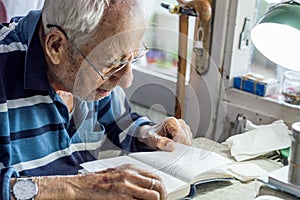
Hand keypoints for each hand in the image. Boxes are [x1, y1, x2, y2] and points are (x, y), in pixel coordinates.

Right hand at [29, 164, 166, 199]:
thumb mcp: (117, 173)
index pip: (154, 176)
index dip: (161, 187)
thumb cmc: (97, 181)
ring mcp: (126, 187)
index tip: (161, 194)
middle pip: (157, 185)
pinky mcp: (121, 198)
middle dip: (162, 196)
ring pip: (153, 196)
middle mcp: (130, 176)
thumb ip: (132, 177)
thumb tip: (145, 185)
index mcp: (130, 169)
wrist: (80, 186)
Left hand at [138, 117, 191, 150]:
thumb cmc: (151, 136)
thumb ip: (161, 143)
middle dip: (178, 146)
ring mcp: (184, 128)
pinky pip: (187, 143)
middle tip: (167, 145)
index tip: (168, 146)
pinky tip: (173, 143)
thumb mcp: (152, 139)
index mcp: (172, 122)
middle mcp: (180, 123)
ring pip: (188, 142)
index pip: (181, 137)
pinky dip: (181, 146)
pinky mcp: (186, 133)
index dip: (176, 145)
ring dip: (180, 146)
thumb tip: (172, 147)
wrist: (150, 134)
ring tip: (169, 143)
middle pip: (186, 140)